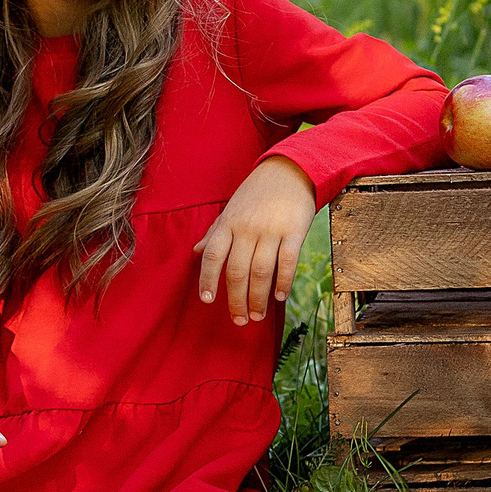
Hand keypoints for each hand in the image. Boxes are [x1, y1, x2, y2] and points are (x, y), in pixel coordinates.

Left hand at [195, 156, 318, 325]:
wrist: (290, 171)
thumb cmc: (256, 194)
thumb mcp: (231, 210)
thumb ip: (215, 233)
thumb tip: (196, 252)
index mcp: (228, 224)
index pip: (212, 256)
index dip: (208, 280)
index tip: (207, 300)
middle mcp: (247, 229)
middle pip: (237, 271)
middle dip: (237, 300)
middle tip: (239, 320)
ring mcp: (271, 230)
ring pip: (261, 271)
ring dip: (258, 298)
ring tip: (258, 316)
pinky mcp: (294, 231)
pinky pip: (288, 261)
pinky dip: (284, 281)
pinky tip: (280, 296)